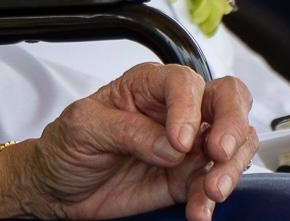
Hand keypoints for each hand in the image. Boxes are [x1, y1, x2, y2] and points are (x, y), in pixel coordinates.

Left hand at [0, 65, 256, 220]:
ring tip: (211, 190)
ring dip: (231, 166)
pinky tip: (199, 211)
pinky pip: (214, 183)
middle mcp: (174, 109)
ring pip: (234, 141)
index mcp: (148, 85)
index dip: (188, 107)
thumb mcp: (84, 127)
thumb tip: (171, 145)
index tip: (179, 139)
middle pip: (226, 98)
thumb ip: (127, 130)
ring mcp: (186, 145)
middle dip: (232, 124)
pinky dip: (212, 200)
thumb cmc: (66, 146)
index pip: (184, 82)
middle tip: (218, 152)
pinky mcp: (186, 178)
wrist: (56, 189)